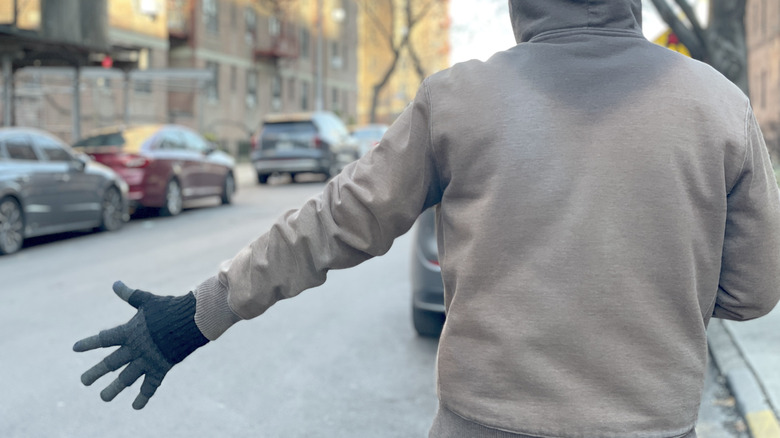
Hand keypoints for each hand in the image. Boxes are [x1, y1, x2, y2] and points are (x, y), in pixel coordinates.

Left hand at [73, 281, 208, 408]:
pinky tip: (135, 406)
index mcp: (130, 331)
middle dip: (96, 372)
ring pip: (127, 378)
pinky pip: (151, 385)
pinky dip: (144, 396)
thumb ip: (130, 295)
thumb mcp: (147, 300)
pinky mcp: (162, 367)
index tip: (75, 349)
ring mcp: (148, 360)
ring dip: (114, 388)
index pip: (104, 339)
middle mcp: (136, 348)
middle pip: (111, 363)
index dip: (89, 343)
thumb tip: (115, 284)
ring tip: (103, 397)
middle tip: (83, 382)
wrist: (193, 319)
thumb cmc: (170, 307)